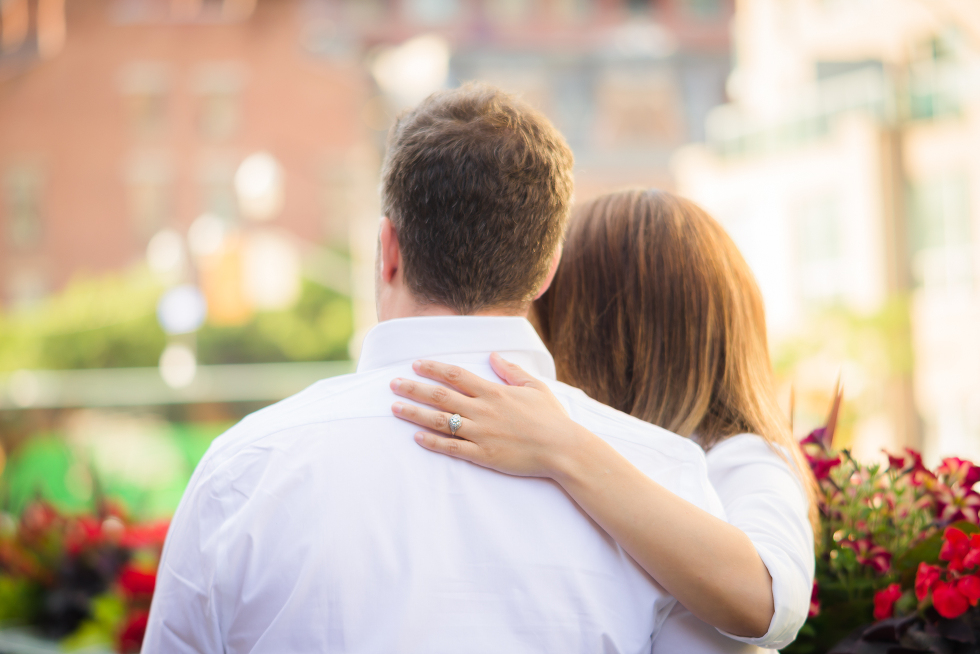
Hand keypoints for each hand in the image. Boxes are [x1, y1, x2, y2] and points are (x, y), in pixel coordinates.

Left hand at [390, 353, 586, 478]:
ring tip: (394, 408)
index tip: (415, 364)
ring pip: (440, 421)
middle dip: (414, 389)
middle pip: (440, 396)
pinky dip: (432, 442)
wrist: (563, 449)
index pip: (456, 375)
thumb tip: (492, 355)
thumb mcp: (534, 387)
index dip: (433, 368)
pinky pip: (451, 448)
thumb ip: (511, 370)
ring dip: (415, 414)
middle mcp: (483, 410)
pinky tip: (416, 436)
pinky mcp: (483, 455)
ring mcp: (481, 433)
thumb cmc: (551, 418)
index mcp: (494, 392)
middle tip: (392, 384)